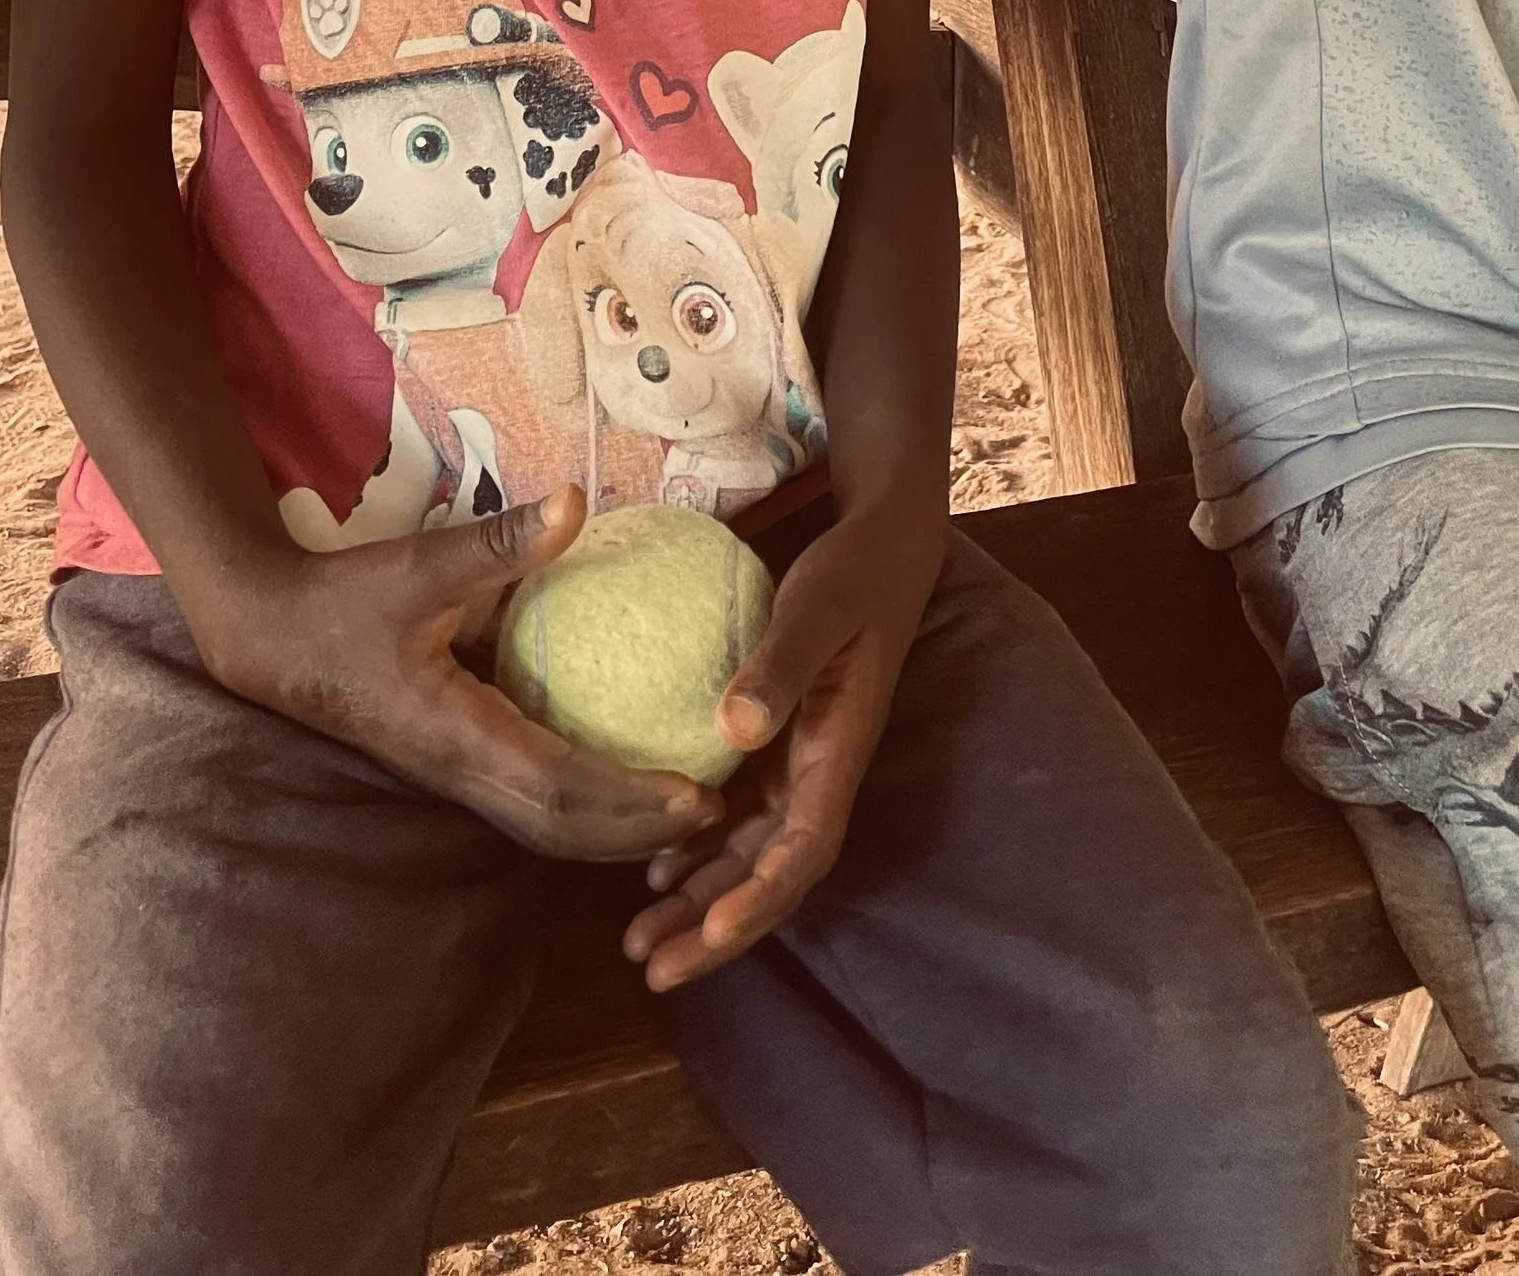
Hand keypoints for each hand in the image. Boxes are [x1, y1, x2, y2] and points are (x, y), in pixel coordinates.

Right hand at [191, 485, 712, 862]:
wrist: (272, 640)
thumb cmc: (343, 603)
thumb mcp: (417, 566)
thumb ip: (497, 542)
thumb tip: (575, 503)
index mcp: (456, 733)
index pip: (558, 786)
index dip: (629, 798)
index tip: (698, 793)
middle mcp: (459, 770)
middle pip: (560, 827)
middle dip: (637, 828)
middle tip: (717, 807)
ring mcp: (454, 774)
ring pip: (543, 825)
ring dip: (612, 828)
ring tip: (683, 809)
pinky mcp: (453, 761)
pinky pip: (527, 799)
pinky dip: (581, 805)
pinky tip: (622, 775)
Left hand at [624, 500, 943, 991]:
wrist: (880, 548)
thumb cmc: (852, 572)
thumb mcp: (818, 605)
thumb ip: (781, 663)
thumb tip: (734, 729)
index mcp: (837, 751)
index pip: (805, 849)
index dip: (762, 899)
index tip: (714, 935)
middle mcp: (819, 773)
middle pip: (772, 874)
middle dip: (718, 930)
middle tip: (652, 971)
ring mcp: (798, 764)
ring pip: (750, 856)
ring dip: (701, 903)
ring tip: (639, 941)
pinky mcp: (776, 745)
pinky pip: (737, 817)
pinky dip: (700, 852)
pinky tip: (653, 869)